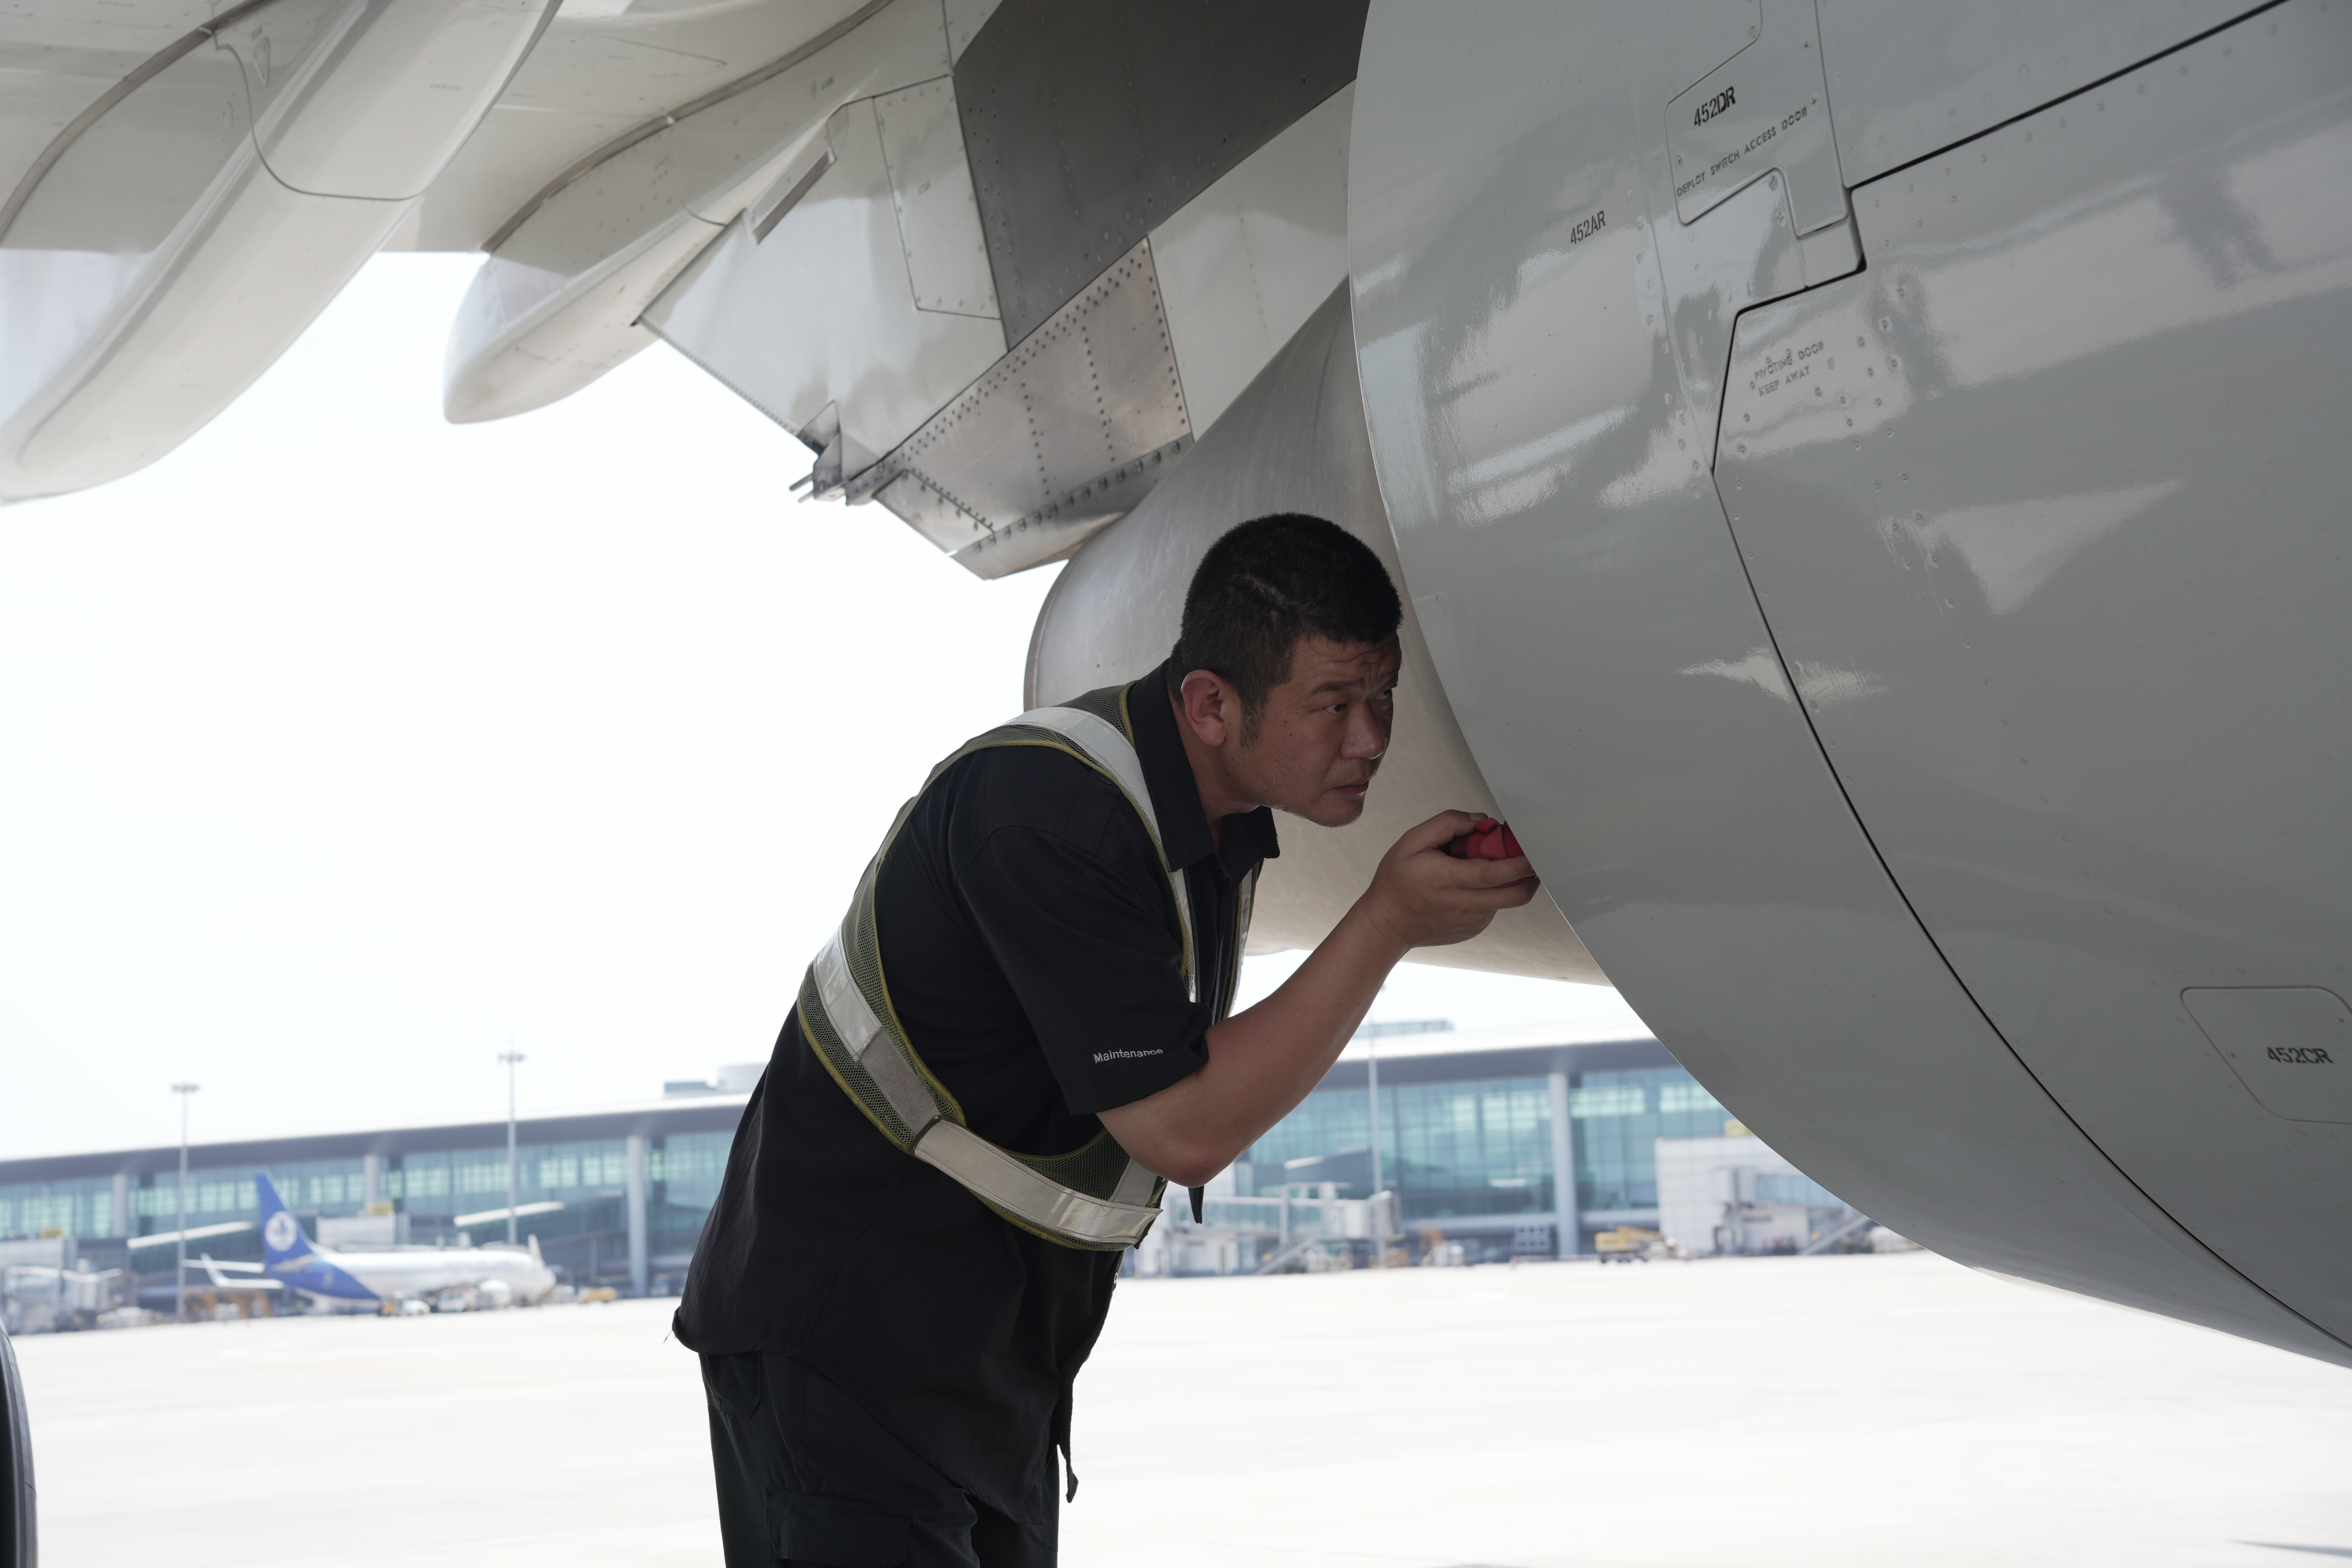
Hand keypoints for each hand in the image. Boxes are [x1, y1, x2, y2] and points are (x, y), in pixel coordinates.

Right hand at [1359, 810, 1539, 951]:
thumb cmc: (1396, 882)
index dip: (1520, 862)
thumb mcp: (1411, 842)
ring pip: (1506, 900)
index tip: (1535, 850)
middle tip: (1530, 856)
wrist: (1387, 924)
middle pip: (1515, 894)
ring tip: (1484, 867)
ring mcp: (1471, 921)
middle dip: (1532, 875)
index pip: (1494, 873)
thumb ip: (1447, 824)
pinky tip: (1471, 886)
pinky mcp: (1474, 929)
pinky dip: (1492, 894)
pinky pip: (1494, 908)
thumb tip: (1480, 820)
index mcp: (1448, 880)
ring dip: (1507, 882)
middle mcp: (1464, 905)